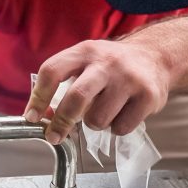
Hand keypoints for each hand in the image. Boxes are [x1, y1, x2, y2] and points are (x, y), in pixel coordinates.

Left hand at [24, 38, 168, 144]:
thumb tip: (42, 117)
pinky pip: (120, 128)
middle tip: (55, 136)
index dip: (38, 97)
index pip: (52, 71)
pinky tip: (122, 113)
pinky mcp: (148, 96)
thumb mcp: (85, 63)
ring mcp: (129, 79)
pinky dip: (116, 128)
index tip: (32, 118)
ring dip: (95, 124)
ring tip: (104, 111)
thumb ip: (63, 84)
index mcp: (85, 51)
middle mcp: (107, 62)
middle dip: (61, 122)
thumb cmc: (111, 66)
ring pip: (98, 119)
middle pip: (76, 97)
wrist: (156, 57)